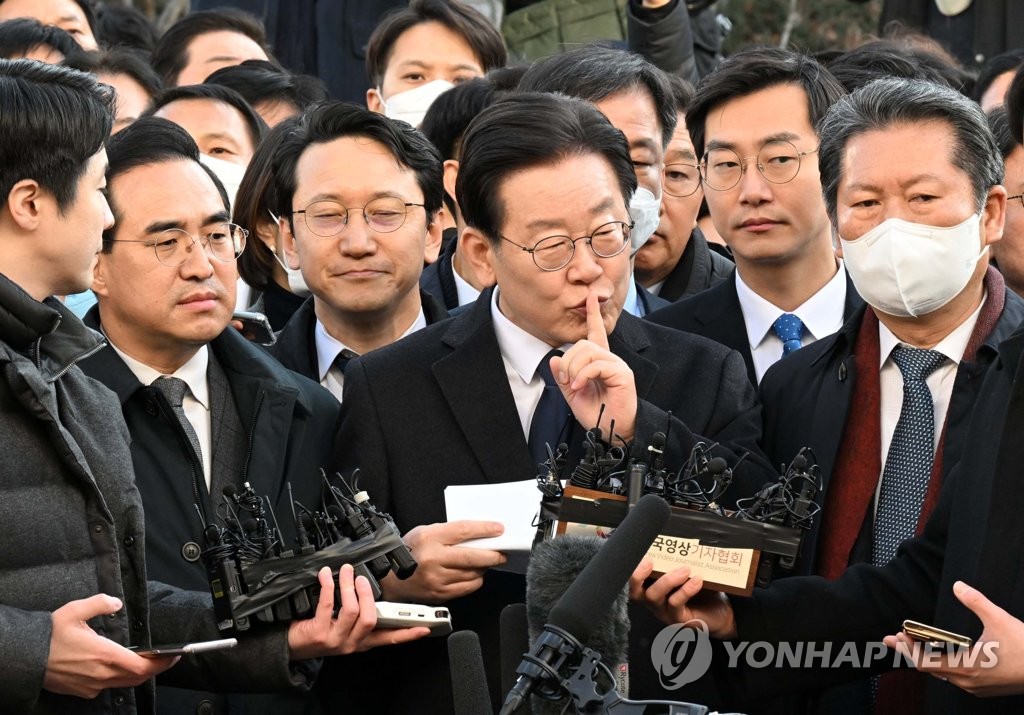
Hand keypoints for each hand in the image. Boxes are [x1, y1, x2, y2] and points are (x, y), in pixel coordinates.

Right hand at [43, 594, 178, 698]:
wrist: (24, 657)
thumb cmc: (49, 635)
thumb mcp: (74, 611)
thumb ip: (100, 604)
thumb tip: (116, 603)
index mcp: (104, 655)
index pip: (143, 667)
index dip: (162, 663)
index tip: (175, 655)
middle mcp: (100, 674)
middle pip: (137, 678)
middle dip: (155, 668)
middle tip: (166, 658)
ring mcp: (91, 685)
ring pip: (124, 683)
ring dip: (138, 673)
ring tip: (148, 660)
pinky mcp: (82, 691)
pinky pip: (108, 686)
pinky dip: (119, 677)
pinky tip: (118, 665)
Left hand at [288, 565, 429, 659]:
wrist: (289, 646)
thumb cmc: (316, 631)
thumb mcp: (342, 627)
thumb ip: (358, 615)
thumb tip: (369, 590)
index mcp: (361, 641)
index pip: (389, 639)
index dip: (407, 634)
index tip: (424, 627)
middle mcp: (351, 643)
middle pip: (370, 620)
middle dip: (367, 594)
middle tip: (362, 578)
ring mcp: (335, 640)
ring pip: (351, 611)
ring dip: (348, 586)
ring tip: (344, 572)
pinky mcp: (319, 634)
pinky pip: (328, 606)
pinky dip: (328, 587)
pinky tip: (325, 577)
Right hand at [382, 520, 506, 603]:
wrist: (390, 577)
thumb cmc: (409, 551)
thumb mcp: (426, 532)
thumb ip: (449, 532)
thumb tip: (478, 535)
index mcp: (430, 538)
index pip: (464, 531)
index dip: (485, 529)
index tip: (499, 529)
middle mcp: (434, 559)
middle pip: (472, 556)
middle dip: (493, 554)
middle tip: (502, 552)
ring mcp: (437, 579)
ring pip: (472, 573)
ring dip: (484, 567)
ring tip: (485, 562)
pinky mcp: (440, 594)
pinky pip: (467, 587)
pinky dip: (475, 580)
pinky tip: (474, 574)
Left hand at [551, 291, 637, 441]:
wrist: (614, 431)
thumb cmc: (598, 414)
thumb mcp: (573, 395)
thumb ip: (563, 377)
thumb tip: (554, 359)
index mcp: (599, 362)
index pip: (596, 333)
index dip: (593, 315)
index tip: (591, 297)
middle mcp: (609, 359)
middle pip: (583, 344)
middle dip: (568, 361)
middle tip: (565, 380)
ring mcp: (617, 365)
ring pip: (588, 351)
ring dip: (574, 369)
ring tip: (573, 386)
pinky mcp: (622, 373)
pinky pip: (597, 365)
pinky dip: (582, 376)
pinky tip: (579, 387)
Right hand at [629, 559, 737, 638]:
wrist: (720, 612)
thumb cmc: (701, 589)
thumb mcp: (688, 571)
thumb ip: (680, 559)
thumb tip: (681, 538)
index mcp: (651, 586)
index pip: (634, 579)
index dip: (633, 568)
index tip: (641, 554)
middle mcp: (653, 601)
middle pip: (635, 592)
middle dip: (638, 575)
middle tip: (650, 561)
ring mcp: (664, 612)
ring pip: (654, 597)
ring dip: (667, 580)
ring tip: (685, 569)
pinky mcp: (678, 619)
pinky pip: (676, 604)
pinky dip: (685, 590)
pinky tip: (698, 580)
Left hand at [883, 581, 1023, 696]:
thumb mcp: (1000, 619)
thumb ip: (976, 601)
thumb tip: (958, 587)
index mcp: (966, 667)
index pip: (924, 662)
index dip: (906, 649)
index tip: (895, 636)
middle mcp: (968, 681)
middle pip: (929, 669)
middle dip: (911, 651)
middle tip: (897, 638)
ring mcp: (976, 687)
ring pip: (942, 674)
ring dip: (926, 658)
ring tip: (914, 643)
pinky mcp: (984, 688)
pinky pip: (956, 678)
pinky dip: (942, 664)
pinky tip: (941, 653)